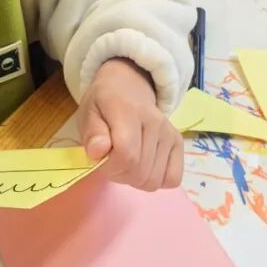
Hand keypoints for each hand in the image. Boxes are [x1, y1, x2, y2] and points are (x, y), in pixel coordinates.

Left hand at [77, 58, 182, 191]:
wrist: (129, 86)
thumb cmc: (104, 103)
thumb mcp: (88, 112)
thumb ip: (92, 132)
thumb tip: (97, 152)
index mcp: (128, 111)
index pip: (125, 155)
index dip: (109, 167)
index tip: (99, 159)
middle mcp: (155, 122)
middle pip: (140, 172)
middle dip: (120, 174)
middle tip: (110, 161)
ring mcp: (170, 133)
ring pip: (154, 180)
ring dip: (135, 179)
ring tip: (126, 162)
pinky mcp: (179, 143)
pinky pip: (172, 178)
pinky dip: (156, 180)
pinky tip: (144, 167)